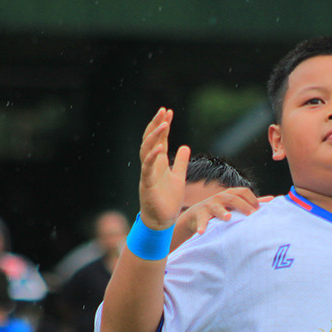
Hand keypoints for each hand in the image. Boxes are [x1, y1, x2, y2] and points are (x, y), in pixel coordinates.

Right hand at [139, 108, 189, 229]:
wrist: (162, 221)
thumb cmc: (168, 200)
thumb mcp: (178, 177)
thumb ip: (180, 162)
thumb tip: (185, 146)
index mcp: (158, 163)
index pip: (159, 139)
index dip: (163, 125)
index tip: (168, 112)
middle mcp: (151, 165)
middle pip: (150, 140)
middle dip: (156, 125)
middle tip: (163, 111)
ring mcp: (147, 174)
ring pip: (146, 150)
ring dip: (154, 137)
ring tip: (164, 124)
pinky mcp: (147, 184)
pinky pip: (147, 168)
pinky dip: (152, 157)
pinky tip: (160, 147)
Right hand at [172, 188, 273, 248]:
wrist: (197, 215)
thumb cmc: (222, 209)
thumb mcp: (236, 204)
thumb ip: (253, 202)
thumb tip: (272, 200)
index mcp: (231, 194)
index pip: (243, 192)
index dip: (252, 199)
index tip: (259, 210)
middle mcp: (220, 197)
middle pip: (233, 198)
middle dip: (242, 206)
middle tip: (251, 214)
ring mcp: (210, 205)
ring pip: (217, 207)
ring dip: (222, 212)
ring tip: (228, 217)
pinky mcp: (200, 215)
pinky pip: (202, 221)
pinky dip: (202, 226)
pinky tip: (202, 232)